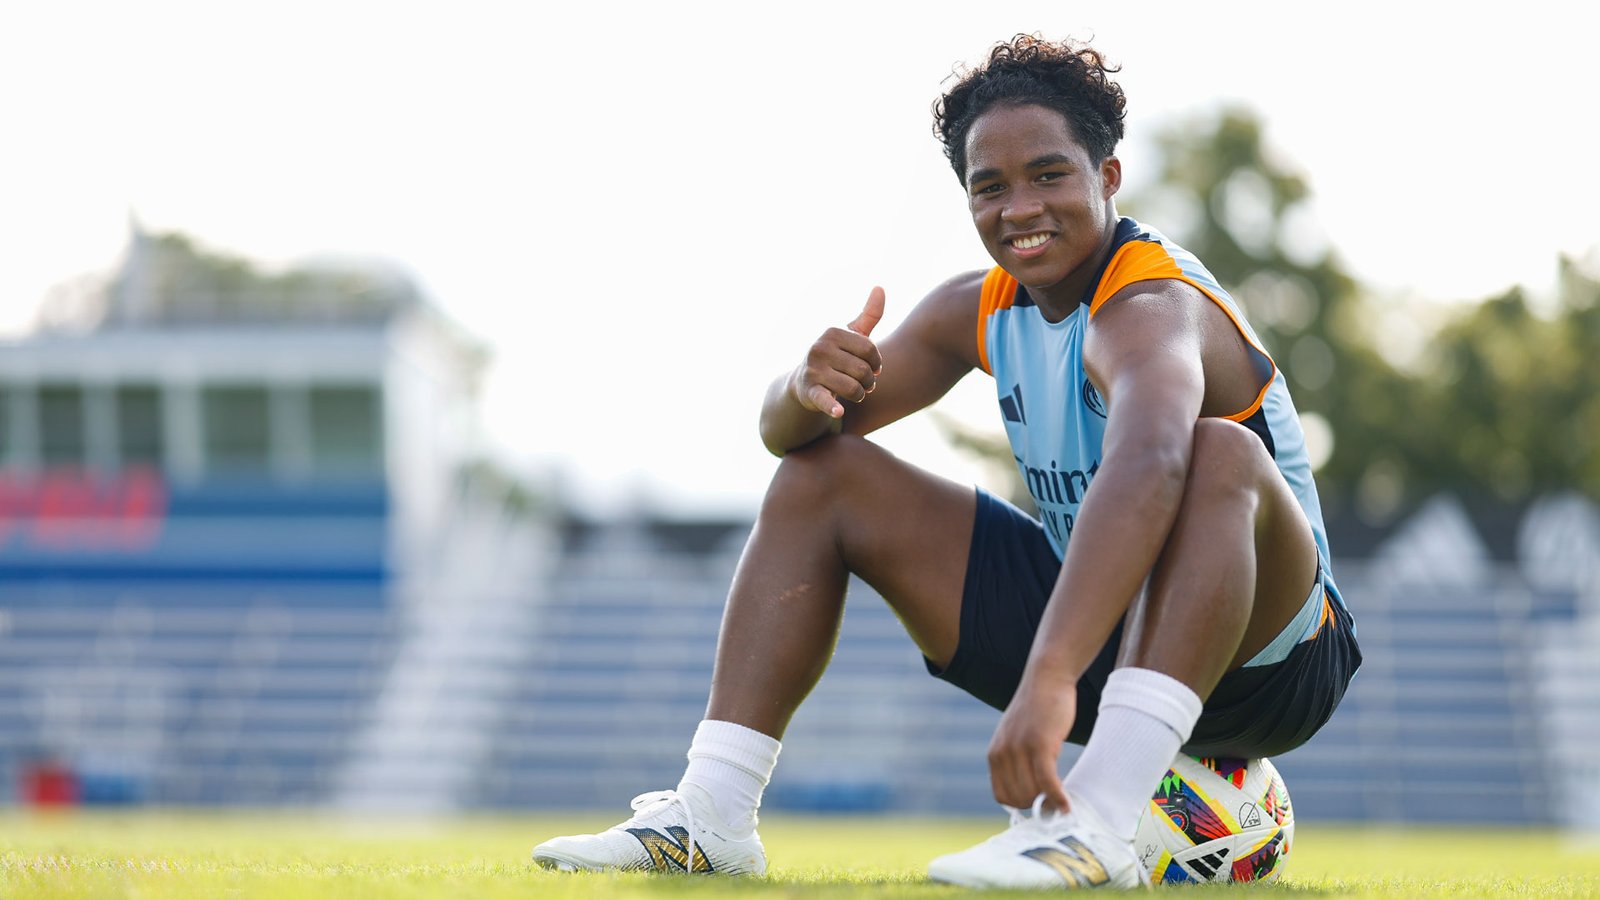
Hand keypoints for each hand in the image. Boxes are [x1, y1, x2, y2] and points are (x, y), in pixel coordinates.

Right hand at [792, 287, 884, 418]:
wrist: (803, 382)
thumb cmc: (835, 356)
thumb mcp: (850, 336)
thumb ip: (868, 315)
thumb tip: (881, 288)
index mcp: (831, 332)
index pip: (869, 349)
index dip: (876, 362)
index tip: (873, 367)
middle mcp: (819, 348)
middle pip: (863, 370)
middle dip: (870, 381)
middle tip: (866, 384)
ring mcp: (813, 370)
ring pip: (854, 388)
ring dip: (860, 395)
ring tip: (857, 394)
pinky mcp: (809, 391)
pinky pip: (825, 399)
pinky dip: (832, 406)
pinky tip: (839, 411)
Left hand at [987, 676, 1077, 811]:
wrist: (1047, 678)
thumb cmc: (1038, 709)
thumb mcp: (1017, 736)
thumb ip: (1016, 760)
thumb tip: (1029, 792)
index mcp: (995, 754)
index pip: (1001, 795)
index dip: (1020, 805)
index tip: (1038, 804)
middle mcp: (1003, 753)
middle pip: (1018, 798)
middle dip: (1037, 805)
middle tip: (1055, 803)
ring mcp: (1020, 749)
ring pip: (1032, 793)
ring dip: (1048, 803)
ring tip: (1062, 802)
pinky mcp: (1040, 744)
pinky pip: (1047, 782)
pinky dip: (1057, 797)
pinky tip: (1067, 805)